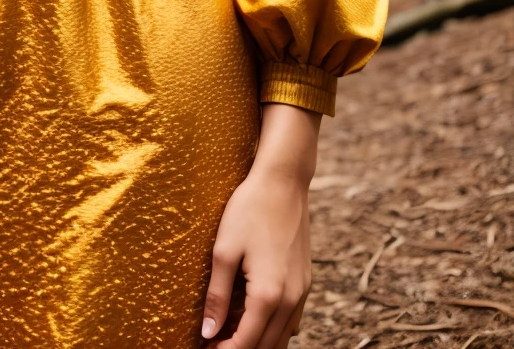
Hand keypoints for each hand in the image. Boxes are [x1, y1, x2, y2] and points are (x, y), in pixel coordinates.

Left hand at [201, 104, 320, 348]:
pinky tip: (250, 316)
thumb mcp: (224, 251)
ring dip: (256, 340)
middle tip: (213, 342)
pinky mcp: (304, 281)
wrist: (284, 181)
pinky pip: (289, 319)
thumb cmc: (250, 210)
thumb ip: (217, 296)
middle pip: (266, 346)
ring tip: (227, 331)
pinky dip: (271, 327)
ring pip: (281, 337)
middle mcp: (291, 300)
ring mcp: (301, 291)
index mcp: (268, 295)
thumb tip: (208, 333)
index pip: (246, 344)